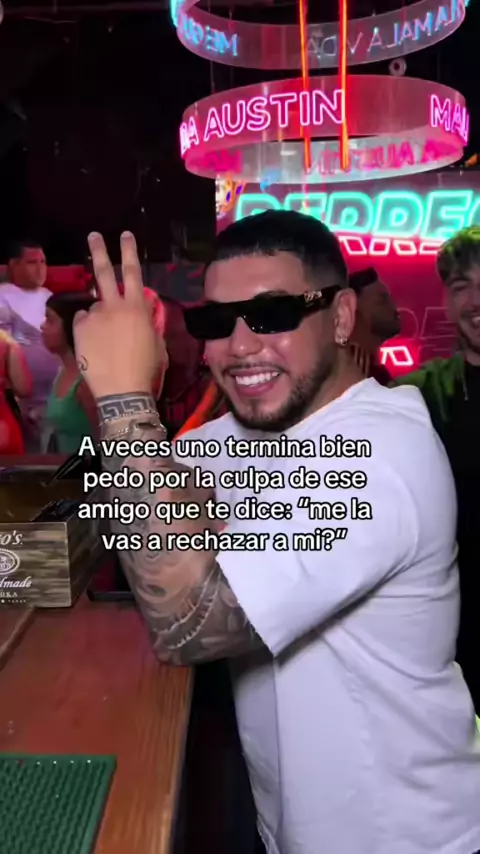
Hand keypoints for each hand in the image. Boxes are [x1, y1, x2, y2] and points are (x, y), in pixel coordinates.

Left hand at [73, 231, 167, 399]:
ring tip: (107, 342)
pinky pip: (83, 323)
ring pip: (94, 308)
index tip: (124, 234)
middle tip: (93, 235)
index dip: (129, 251)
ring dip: (100, 318)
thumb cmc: (146, 368)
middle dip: (99, 251)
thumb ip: (147, 322)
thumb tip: (141, 315)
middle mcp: (114, 306)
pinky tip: (96, 346)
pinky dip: (88, 330)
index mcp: (137, 307)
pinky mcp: (80, 330)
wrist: (123, 390)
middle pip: (104, 272)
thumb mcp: (156, 342)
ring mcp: (94, 316)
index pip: (133, 272)